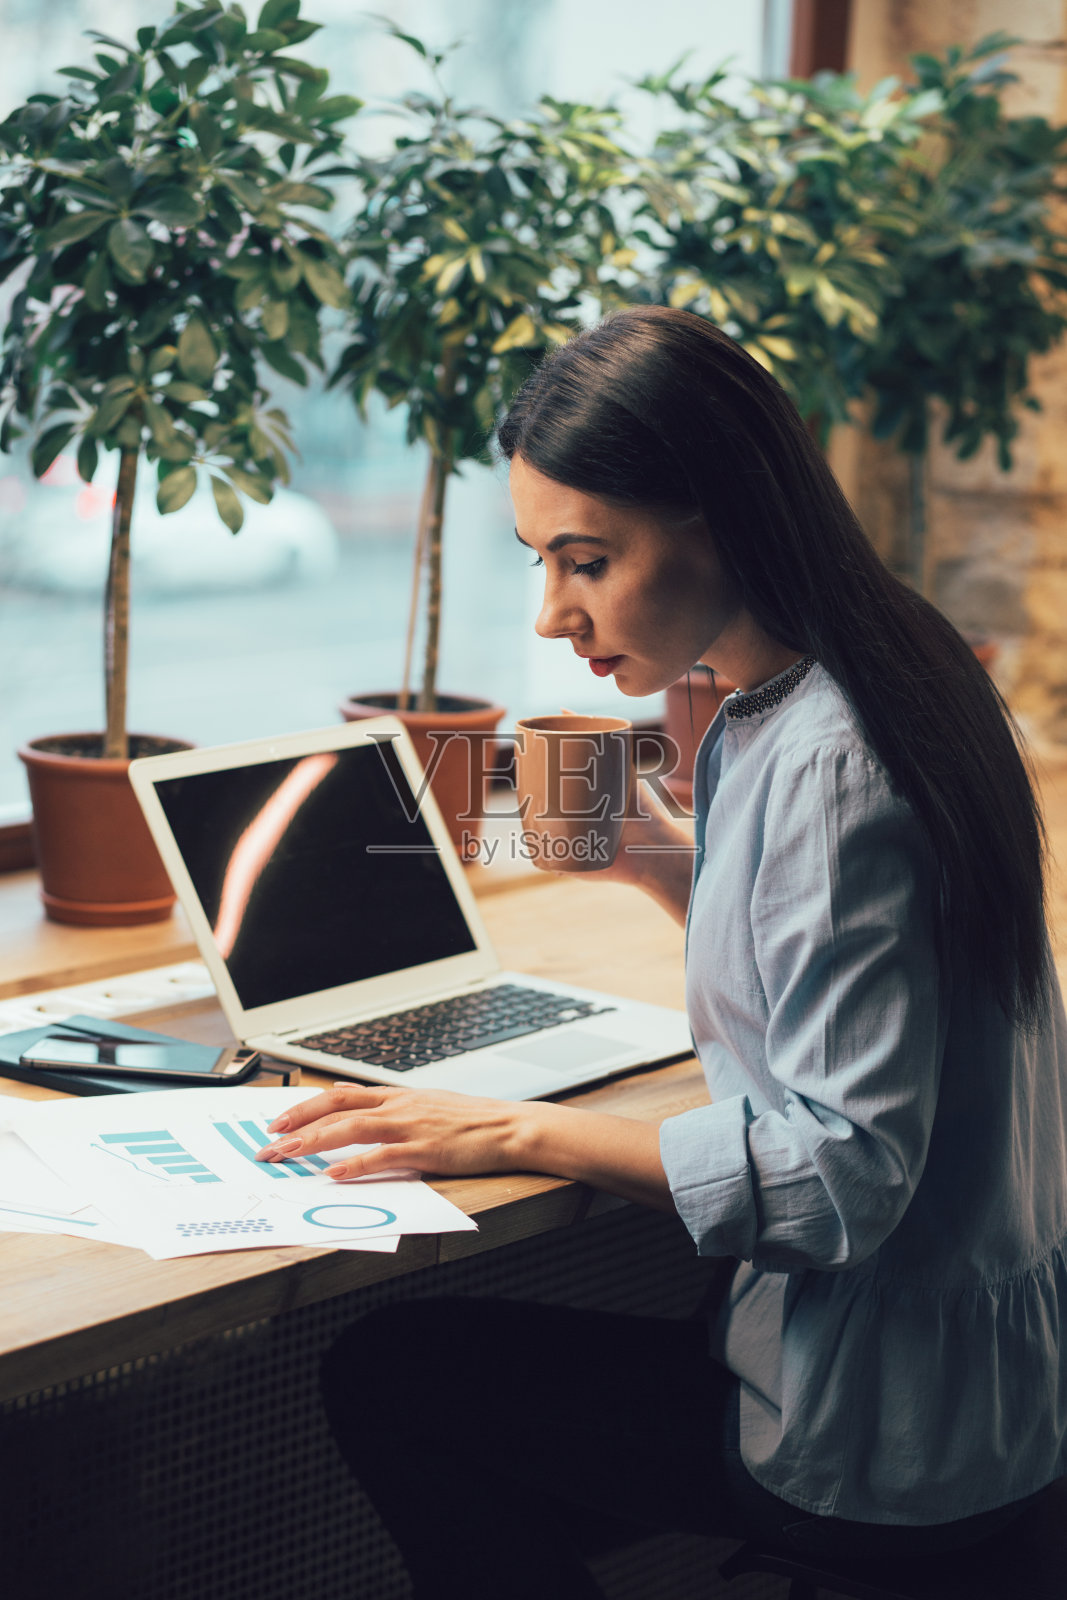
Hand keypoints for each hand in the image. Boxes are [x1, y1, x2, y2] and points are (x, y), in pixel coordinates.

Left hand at [255, 1083, 524, 1180]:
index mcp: (397, 1096)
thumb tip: (347, 1096)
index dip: (305, 1107)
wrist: (510, 1127)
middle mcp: (399, 1106)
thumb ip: (386, 1103)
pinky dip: (354, 1165)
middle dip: (296, 1125)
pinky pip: (382, 1157)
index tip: (277, 1121)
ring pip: (351, 1128)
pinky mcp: (426, 1150)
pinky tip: (333, 1175)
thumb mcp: (425, 1103)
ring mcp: (411, 1126)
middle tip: (268, 1143)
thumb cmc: (472, 1121)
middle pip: (336, 1109)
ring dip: (313, 1143)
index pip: (340, 1095)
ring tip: (285, 1156)